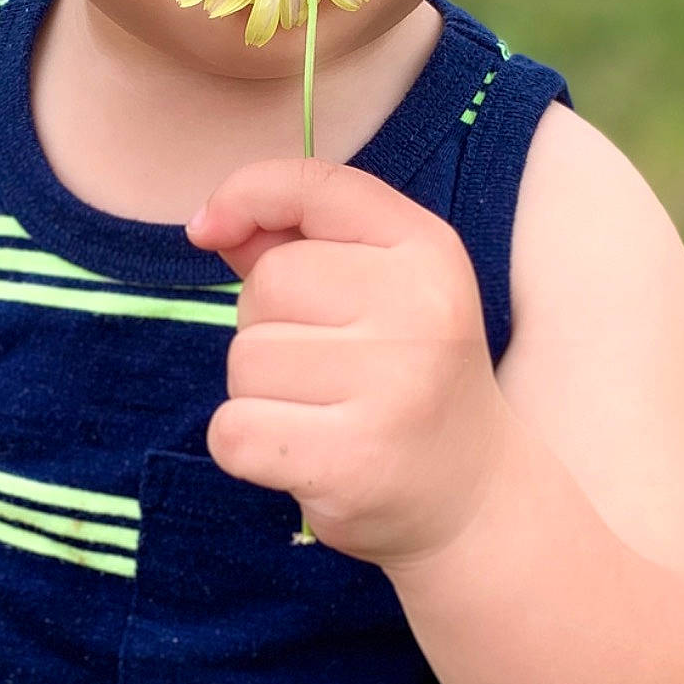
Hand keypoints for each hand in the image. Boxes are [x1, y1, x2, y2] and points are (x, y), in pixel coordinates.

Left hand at [188, 157, 516, 567]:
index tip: (210, 228)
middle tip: (327, 371)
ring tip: (324, 414)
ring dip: (259, 393)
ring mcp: (393, 389)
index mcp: (429, 251)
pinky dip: (248, 447)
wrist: (472, 498)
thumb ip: (297, 244)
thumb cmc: (405, 381)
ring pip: (244, 361)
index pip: (318, 185)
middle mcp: (420, 310)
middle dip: (267, 326)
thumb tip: (210, 223)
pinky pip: (233, 432)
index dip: (248, 193)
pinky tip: (304, 456)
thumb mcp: (379, 292)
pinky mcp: (352, 463)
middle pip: (266, 285)